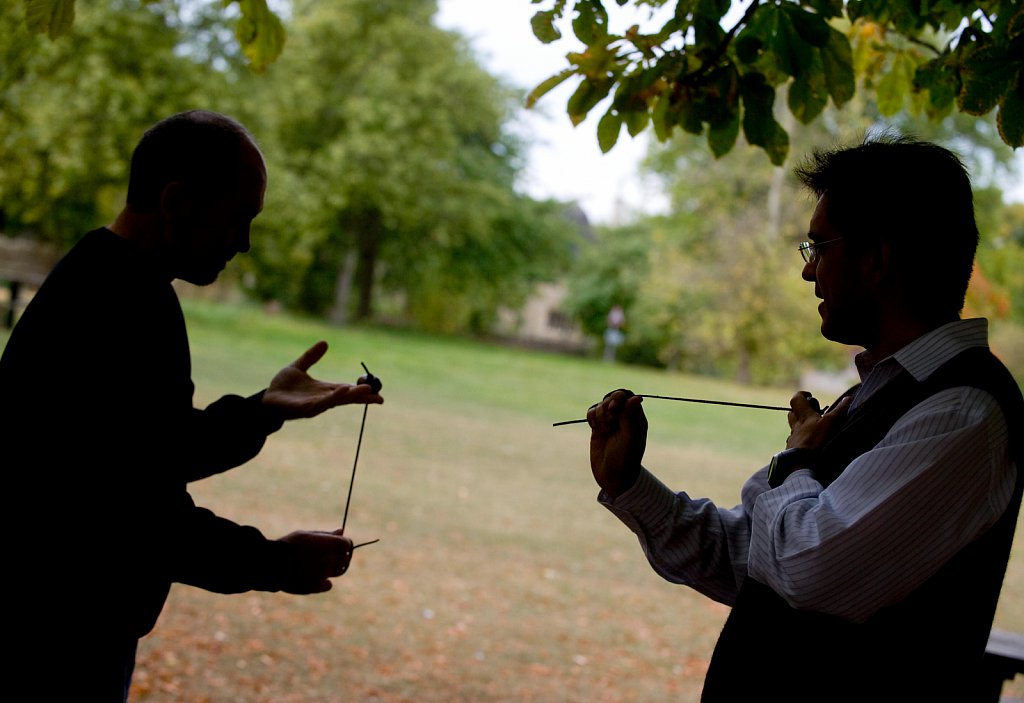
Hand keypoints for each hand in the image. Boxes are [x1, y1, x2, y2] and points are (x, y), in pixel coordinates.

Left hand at [263, 341, 382, 419]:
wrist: (266, 399)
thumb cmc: (282, 387)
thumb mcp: (298, 367)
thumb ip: (311, 356)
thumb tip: (325, 343)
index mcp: (324, 390)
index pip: (347, 390)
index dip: (361, 390)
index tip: (375, 389)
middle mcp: (323, 399)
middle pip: (347, 398)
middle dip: (362, 398)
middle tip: (379, 398)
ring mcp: (315, 405)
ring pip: (337, 401)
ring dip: (352, 396)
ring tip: (366, 391)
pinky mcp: (305, 409)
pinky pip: (322, 403)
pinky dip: (333, 398)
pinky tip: (343, 391)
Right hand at [276, 529, 353, 593]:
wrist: (271, 563)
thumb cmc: (288, 545)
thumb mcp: (306, 534)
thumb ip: (326, 534)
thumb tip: (341, 531)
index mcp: (330, 544)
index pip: (347, 544)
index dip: (343, 543)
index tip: (336, 544)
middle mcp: (330, 559)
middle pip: (345, 558)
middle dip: (340, 555)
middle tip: (327, 553)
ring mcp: (324, 574)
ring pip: (339, 571)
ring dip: (334, 567)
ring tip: (320, 563)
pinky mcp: (316, 586)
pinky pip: (328, 585)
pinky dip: (325, 582)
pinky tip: (316, 576)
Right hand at [587, 389, 647, 498]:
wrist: (611, 476)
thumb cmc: (625, 458)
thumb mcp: (630, 437)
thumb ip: (630, 416)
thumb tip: (637, 397)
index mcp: (635, 417)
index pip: (627, 395)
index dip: (618, 397)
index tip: (614, 408)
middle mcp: (623, 417)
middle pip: (612, 397)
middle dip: (607, 406)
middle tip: (610, 421)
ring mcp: (610, 422)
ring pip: (600, 405)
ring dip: (600, 416)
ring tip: (605, 431)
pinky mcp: (598, 428)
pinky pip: (592, 413)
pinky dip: (592, 418)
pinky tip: (596, 430)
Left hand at [785, 391, 851, 450]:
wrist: (800, 464)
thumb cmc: (815, 441)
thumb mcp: (830, 423)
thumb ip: (839, 410)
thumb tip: (848, 397)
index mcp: (803, 417)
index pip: (796, 399)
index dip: (802, 395)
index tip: (810, 396)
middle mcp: (796, 426)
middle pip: (792, 413)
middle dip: (800, 410)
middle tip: (813, 413)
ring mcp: (793, 439)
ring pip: (793, 428)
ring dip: (800, 426)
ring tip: (812, 429)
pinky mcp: (792, 451)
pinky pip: (794, 442)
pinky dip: (800, 441)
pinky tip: (807, 445)